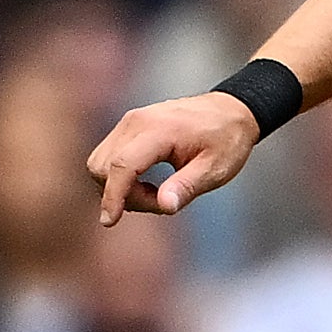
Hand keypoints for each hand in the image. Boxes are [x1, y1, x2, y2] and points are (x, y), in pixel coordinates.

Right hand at [88, 91, 260, 223]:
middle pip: (104, 167)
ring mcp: (129, 122)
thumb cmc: (226, 139)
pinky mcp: (128, 126)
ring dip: (119, 187)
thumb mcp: (215, 168)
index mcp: (159, 130)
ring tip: (156, 193)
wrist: (231, 110)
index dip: (113, 196)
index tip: (109, 221)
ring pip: (101, 162)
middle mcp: (136, 122)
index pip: (122, 165)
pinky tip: (147, 183)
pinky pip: (108, 156)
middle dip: (122, 195)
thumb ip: (187, 187)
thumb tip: (165, 206)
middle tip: (160, 203)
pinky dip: (120, 177)